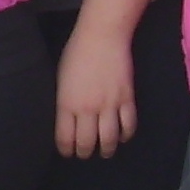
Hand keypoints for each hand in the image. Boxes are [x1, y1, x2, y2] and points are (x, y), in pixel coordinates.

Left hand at [52, 20, 135, 159]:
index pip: (65, 138)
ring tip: (105, 151)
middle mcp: (87, 109)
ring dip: (107, 150)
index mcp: (66, 103)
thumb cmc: (76, 52)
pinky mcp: (126, 99)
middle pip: (87, 143)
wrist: (102, 36)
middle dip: (85, 153)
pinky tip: (122, 137)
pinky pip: (128, 126)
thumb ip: (64, 101)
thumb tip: (65, 119)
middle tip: (85, 154)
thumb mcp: (60, 78)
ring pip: (109, 140)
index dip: (66, 150)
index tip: (68, 152)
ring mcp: (109, 105)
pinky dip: (126, 135)